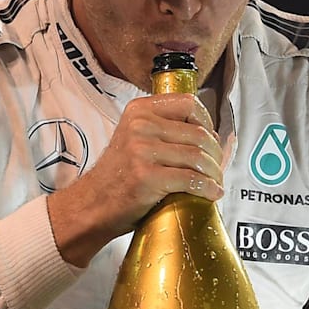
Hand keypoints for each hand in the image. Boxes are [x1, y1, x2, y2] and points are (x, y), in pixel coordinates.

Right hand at [48, 93, 223, 266]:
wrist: (92, 204)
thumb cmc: (118, 176)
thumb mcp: (135, 139)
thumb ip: (163, 129)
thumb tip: (209, 134)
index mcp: (139, 110)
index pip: (188, 103)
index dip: (207, 121)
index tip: (211, 138)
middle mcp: (140, 126)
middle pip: (198, 133)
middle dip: (216, 154)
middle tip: (217, 167)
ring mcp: (142, 150)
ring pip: (198, 156)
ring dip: (214, 172)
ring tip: (215, 181)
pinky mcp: (147, 176)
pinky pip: (191, 179)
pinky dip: (207, 188)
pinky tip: (211, 193)